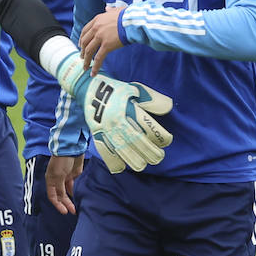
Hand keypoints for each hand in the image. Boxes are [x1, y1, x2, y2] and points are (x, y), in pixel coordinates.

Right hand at [44, 155, 83, 214]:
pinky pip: (75, 185)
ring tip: (78, 206)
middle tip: (73, 211)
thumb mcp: (58, 176)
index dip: (57, 204)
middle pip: (61, 195)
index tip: (64, 211)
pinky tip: (80, 196)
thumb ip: (60, 188)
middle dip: (66, 204)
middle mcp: (58, 180)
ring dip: (72, 199)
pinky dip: (77, 191)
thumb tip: (62, 199)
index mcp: (51, 180)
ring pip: (68, 192)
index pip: (52, 196)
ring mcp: (67, 177)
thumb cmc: (62, 160)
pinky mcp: (75, 174)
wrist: (72, 147)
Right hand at [56, 51, 172, 172]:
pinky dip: (112, 161)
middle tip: (158, 157)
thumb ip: (152, 100)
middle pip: (135, 140)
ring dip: (134, 160)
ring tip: (143, 165)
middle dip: (149, 152)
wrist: (87, 88)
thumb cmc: (116, 89)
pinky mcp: (96, 134)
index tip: (167, 141)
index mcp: (127, 108)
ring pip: (121, 149)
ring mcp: (105, 129)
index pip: (147, 126)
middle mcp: (116, 120)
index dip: (159, 136)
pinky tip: (122, 167)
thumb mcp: (135, 90)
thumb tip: (168, 108)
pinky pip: (104, 151)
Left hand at [79, 6, 124, 73]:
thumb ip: (110, 10)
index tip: (81, 45)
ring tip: (85, 67)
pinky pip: (98, 58)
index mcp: (97, 20)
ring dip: (86, 60)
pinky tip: (93, 73)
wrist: (133, 21)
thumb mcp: (116, 10)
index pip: (85, 30)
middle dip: (82, 51)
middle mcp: (96, 28)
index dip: (82, 39)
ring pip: (89, 51)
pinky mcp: (106, 46)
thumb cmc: (128, 16)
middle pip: (85, 41)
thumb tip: (107, 8)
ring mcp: (100, 37)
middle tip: (82, 57)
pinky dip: (95, 67)